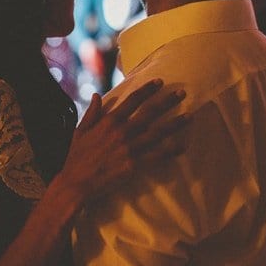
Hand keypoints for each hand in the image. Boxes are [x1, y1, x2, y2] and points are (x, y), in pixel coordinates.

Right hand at [56, 79, 187, 201]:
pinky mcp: (134, 165)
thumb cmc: (75, 157)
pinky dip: (171, 150)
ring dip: (175, 124)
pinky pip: (157, 156)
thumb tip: (96, 95)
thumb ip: (91, 113)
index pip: (133, 100)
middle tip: (182, 94)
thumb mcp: (80, 130)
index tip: (160, 82)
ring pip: (158, 132)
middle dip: (167, 102)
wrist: (76, 182)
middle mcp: (122, 131)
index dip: (147, 90)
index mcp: (109, 121)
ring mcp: (130, 148)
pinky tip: (183, 145)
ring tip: (189, 116)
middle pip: (150, 113)